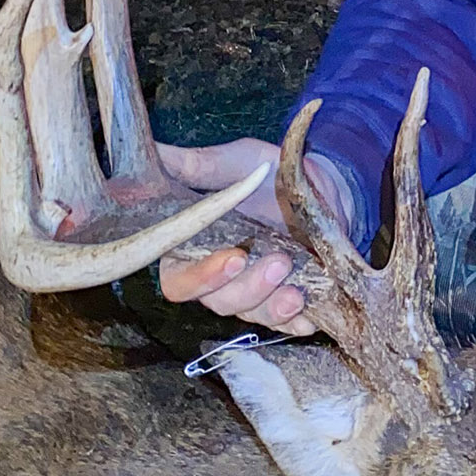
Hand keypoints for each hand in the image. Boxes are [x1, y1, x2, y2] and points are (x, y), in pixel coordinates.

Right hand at [154, 138, 345, 332]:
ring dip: (274, 305)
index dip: (201, 277)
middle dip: (249, 288)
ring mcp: (252, 293)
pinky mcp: (284, 303)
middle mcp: (218, 278)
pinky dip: (296, 322)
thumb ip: (192, 165)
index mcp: (194, 247)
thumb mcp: (233, 162)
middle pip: (218, 303)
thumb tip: (150, 151)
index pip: (179, 278)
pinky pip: (286, 324)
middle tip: (279, 262)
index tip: (234, 257)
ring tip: (296, 283)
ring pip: (251, 314)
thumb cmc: (270, 174)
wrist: (325, 186)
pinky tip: (309, 315)